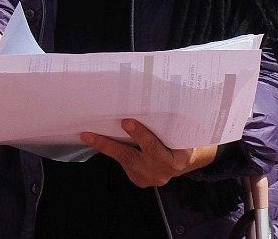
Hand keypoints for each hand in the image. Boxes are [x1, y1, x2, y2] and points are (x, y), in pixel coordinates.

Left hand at [80, 119, 217, 187]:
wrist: (189, 158)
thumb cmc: (185, 138)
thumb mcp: (182, 131)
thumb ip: (169, 122)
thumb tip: (146, 96)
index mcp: (178, 158)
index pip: (156, 147)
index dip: (141, 135)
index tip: (126, 122)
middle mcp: (163, 170)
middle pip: (133, 157)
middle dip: (112, 144)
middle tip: (92, 134)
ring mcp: (151, 178)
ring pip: (125, 161)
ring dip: (106, 147)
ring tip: (88, 136)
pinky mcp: (140, 180)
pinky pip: (124, 164)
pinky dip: (112, 151)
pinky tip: (97, 141)